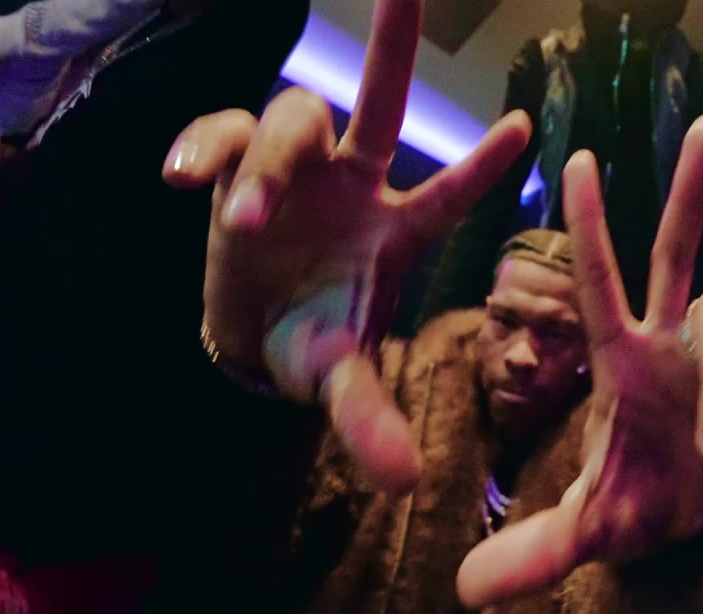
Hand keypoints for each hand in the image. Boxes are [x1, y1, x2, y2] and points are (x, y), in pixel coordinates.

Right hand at [163, 0, 530, 490]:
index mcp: (393, 229)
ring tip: (243, 221)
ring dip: (267, 164)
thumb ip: (367, 417)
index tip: (523, 125)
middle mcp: (349, 183)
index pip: (445, 191)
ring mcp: (290, 170)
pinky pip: (219, 136)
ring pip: (288, 122)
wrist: (250, 332)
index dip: (478, 165)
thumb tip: (407, 481)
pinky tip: (179, 177)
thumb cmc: (310, 344)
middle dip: (394, 41)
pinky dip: (201, 147)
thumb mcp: (336, 378)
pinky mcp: (231, 169)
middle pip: (376, 101)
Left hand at [457, 116, 702, 607]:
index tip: (581, 161)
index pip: (598, 277)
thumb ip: (530, 556)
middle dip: (695, 192)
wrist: (692, 528)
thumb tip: (462, 594)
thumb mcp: (580, 534)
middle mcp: (671, 347)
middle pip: (682, 252)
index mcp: (619, 358)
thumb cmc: (633, 509)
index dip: (590, 223)